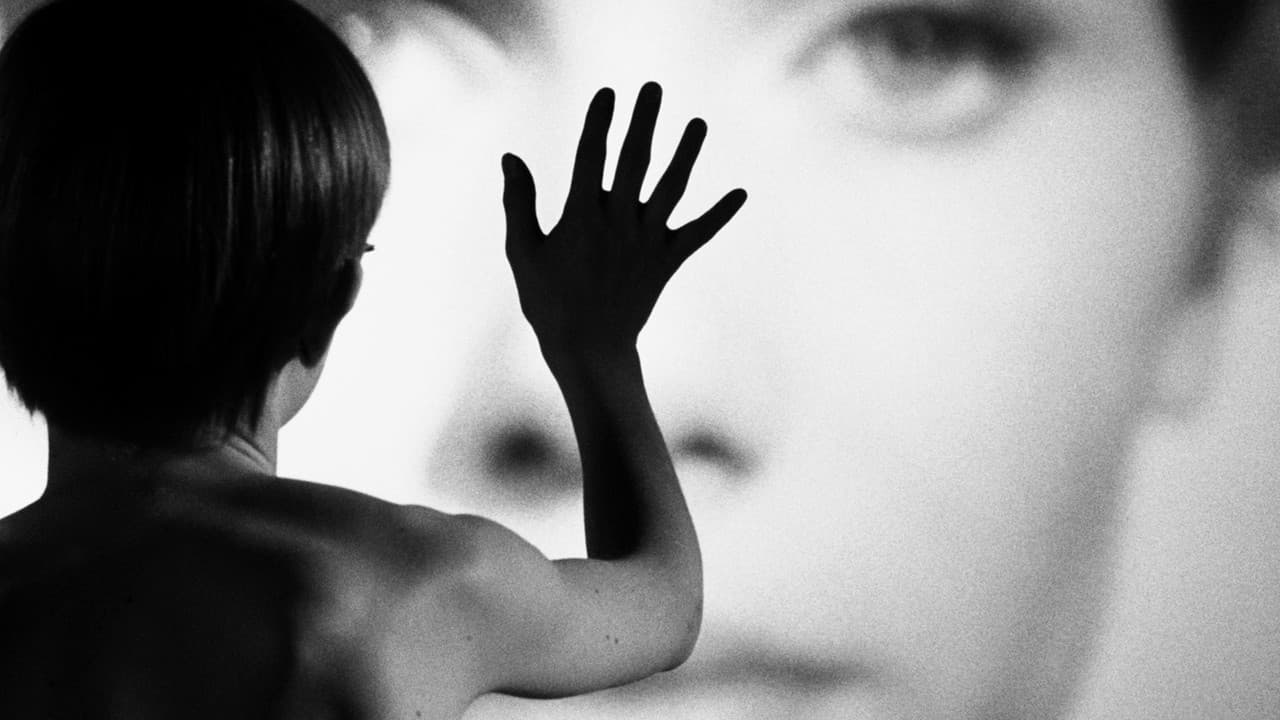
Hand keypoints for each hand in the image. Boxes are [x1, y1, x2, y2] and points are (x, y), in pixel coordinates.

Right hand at [501, 82, 746, 357]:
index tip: (608, 93)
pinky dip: (720, 215)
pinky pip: (698, 234)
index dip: (600, 121)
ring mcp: (646, 242)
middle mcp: (619, 223)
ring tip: (699, 123)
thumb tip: (510, 157)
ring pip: (672, 189)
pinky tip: (742, 194)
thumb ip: (519, 202)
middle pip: (636, 161)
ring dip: (687, 154)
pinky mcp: (667, 261)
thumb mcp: (523, 251)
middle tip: (654, 88)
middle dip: (645, 121)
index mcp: (581, 217)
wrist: (589, 350)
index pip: (592, 156)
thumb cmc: (549, 301)